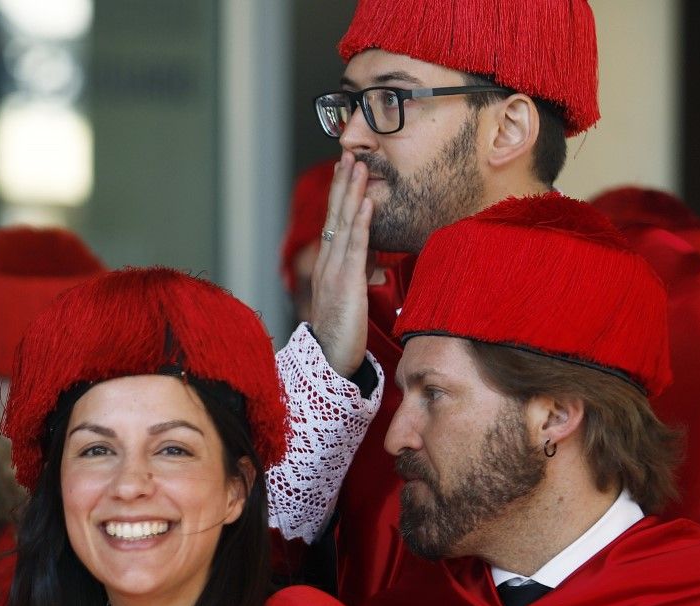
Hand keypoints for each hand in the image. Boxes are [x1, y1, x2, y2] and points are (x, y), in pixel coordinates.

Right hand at [309, 152, 374, 378]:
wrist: (330, 358)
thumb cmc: (343, 331)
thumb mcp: (352, 295)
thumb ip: (359, 272)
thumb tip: (372, 258)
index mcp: (329, 265)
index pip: (334, 222)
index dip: (339, 194)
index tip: (344, 169)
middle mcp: (328, 262)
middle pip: (335, 215)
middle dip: (342, 183)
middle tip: (348, 154)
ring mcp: (335, 271)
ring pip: (343, 224)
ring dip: (351, 193)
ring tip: (357, 166)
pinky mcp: (346, 283)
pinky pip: (355, 247)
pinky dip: (361, 223)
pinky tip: (366, 203)